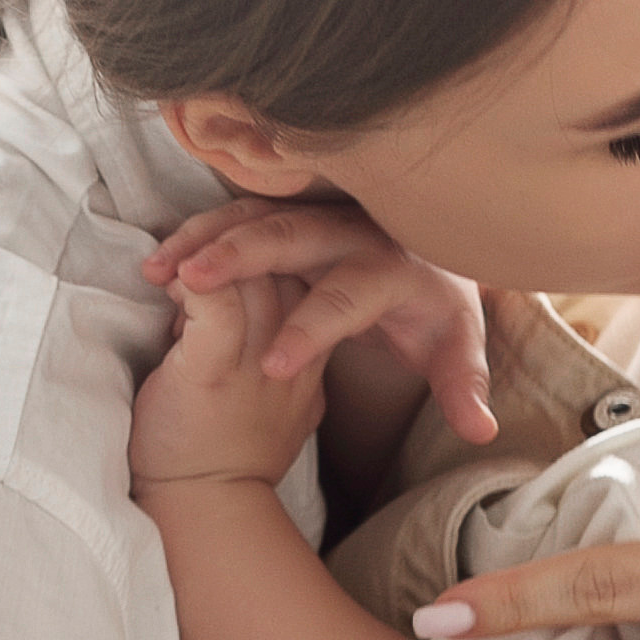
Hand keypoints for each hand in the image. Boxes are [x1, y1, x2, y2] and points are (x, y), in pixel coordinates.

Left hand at [130, 275, 328, 492]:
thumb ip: (287, 366)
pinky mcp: (211, 370)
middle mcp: (292, 359)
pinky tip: (174, 281)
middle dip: (237, 255)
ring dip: (207, 264)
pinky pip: (216, 304)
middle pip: (286, 272)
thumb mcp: (285, 410)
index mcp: (310, 364)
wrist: (204, 509)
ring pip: (253, 279)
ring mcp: (254, 365)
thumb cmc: (227, 458)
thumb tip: (256, 323)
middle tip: (194, 271)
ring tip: (174, 284)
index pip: (309, 284)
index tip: (229, 279)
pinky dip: (194, 280)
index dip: (269, 265)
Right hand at [146, 203, 493, 447]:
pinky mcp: (289, 212)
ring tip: (158, 270)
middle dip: (238, 257)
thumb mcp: (455, 347)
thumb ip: (463, 387)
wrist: (431, 254)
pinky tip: (161, 261)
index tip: (271, 366)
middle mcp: (352, 232)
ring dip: (205, 238)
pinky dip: (198, 233)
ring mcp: (316, 216)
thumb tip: (481, 427)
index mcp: (391, 268)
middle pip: (290, 237)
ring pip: (254, 216)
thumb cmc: (436, 312)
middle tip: (189, 282)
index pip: (347, 298)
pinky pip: (238, 214)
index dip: (310, 330)